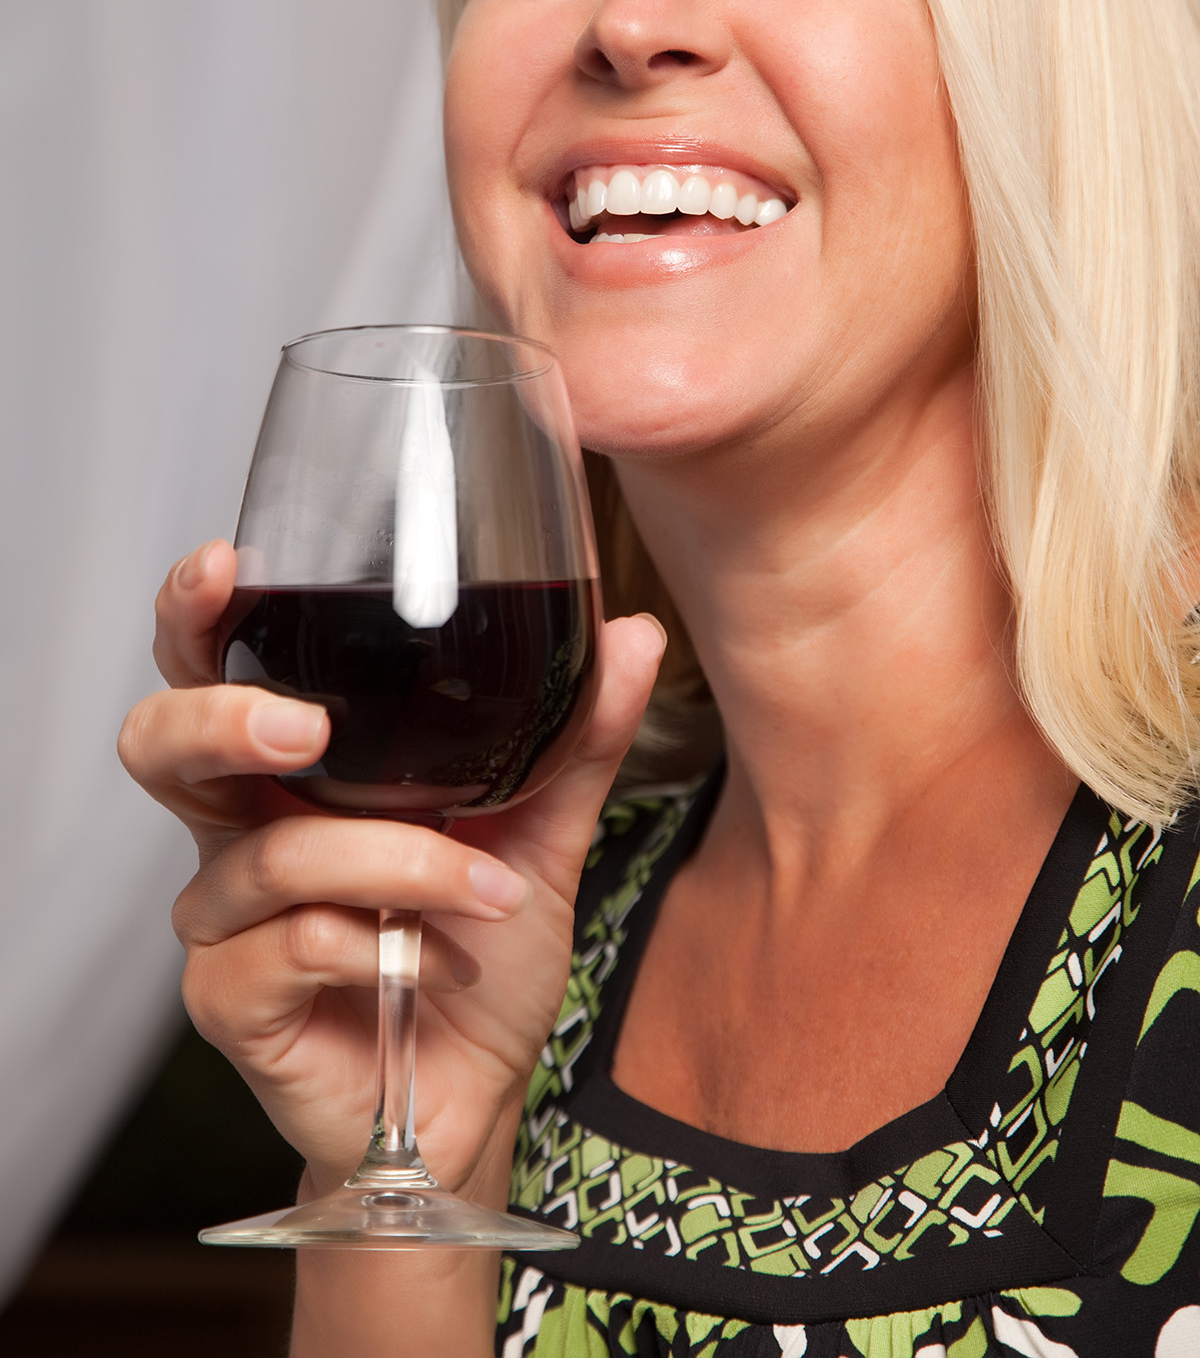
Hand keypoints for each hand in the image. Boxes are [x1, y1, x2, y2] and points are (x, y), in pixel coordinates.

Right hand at [118, 540, 664, 1200]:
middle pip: (159, 744)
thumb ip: (575, 736)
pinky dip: (383, 944)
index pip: (208, 670)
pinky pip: (288, 945)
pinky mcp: (230, 1001)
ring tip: (489, 889)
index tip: (228, 568)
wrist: (478, 1093)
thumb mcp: (540, 834)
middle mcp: (240, 831)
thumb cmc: (482, 955)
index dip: (193, 615)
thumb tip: (633, 634)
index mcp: (293, 770)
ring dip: (399, 864)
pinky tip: (439, 962)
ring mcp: (224, 920)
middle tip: (305, 730)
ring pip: (272, 855)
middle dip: (222, 719)